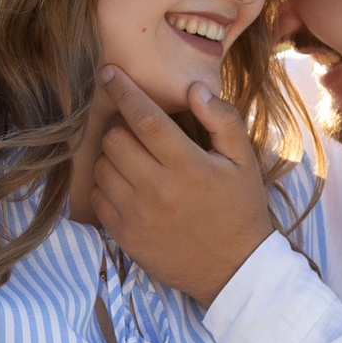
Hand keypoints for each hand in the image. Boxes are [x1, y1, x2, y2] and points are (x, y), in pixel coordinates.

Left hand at [90, 69, 275, 306]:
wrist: (234, 269)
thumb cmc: (239, 209)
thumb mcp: (243, 161)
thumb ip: (222, 120)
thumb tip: (193, 89)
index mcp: (188, 166)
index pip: (145, 118)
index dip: (123, 91)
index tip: (109, 72)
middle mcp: (158, 189)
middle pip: (115, 140)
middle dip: (119, 126)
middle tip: (133, 129)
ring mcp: (137, 215)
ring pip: (102, 167)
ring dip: (112, 156)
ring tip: (134, 160)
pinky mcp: (124, 236)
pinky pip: (97, 198)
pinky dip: (106, 186)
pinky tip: (128, 186)